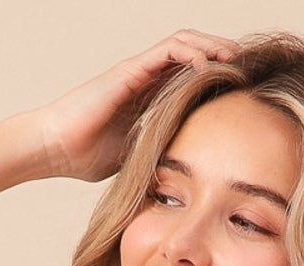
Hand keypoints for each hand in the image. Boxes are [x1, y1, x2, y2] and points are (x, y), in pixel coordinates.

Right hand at [33, 30, 238, 181]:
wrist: (57, 149)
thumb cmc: (87, 158)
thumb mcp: (139, 160)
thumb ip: (161, 157)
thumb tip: (187, 182)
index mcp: (149, 99)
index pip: (189, 78)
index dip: (216, 78)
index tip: (240, 91)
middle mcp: (146, 79)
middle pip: (192, 54)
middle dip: (221, 56)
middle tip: (246, 69)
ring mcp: (138, 71)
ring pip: (184, 44)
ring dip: (212, 47)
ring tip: (234, 59)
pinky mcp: (130, 70)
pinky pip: (168, 51)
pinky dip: (191, 53)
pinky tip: (209, 65)